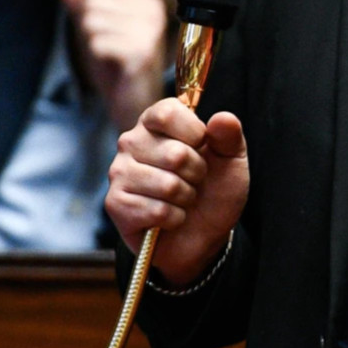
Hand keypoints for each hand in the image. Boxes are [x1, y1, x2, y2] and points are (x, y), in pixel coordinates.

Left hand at [62, 0, 169, 132]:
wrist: (135, 106)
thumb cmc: (117, 68)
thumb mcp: (95, 29)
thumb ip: (80, 2)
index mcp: (147, 0)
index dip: (93, 10)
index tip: (111, 33)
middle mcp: (154, 10)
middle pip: (95, 0)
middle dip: (91, 26)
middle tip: (110, 47)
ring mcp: (150, 31)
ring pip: (93, 20)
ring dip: (95, 42)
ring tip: (113, 57)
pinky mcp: (141, 52)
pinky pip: (98, 42)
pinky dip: (99, 56)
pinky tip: (116, 66)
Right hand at [106, 98, 249, 281]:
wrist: (204, 234)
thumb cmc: (213, 191)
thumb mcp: (231, 161)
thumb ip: (230, 136)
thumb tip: (223, 118)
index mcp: (155, 122)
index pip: (168, 113)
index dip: (195, 133)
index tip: (202, 147)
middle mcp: (131, 142)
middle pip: (175, 154)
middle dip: (197, 174)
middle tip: (194, 181)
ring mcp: (119, 172)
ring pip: (168, 185)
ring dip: (186, 198)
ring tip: (182, 199)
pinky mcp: (115, 203)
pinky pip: (157, 211)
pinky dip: (174, 218)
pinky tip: (169, 218)